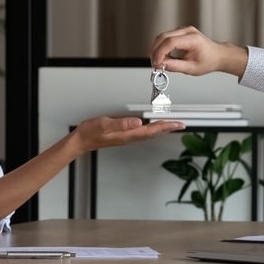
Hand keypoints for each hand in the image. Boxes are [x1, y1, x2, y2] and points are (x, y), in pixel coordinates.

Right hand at [68, 116, 183, 153]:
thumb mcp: (105, 124)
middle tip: (181, 124)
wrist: (81, 140)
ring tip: (172, 125)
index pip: (152, 130)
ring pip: (150, 133)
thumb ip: (121, 123)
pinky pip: (143, 133)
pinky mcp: (124, 136)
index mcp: (128, 134)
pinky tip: (153, 127)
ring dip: (162, 129)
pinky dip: (152, 129)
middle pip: (154, 132)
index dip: (166, 126)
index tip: (178, 124)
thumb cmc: (91, 132)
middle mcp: (130, 137)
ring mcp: (127, 137)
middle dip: (169, 128)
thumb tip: (137, 122)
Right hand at [150, 26, 247, 76]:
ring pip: (162, 36)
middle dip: (155, 51)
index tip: (156, 63)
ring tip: (158, 61)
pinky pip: (166, 37)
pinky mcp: (180, 32)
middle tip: (154, 63)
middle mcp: (188, 31)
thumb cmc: (209, 60)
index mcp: (193, 39)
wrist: (217, 55)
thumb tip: (161, 65)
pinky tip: (162, 56)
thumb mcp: (192, 68)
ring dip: (157, 48)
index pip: (170, 42)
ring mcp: (184, 30)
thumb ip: (175, 66)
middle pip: (163, 37)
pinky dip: (161, 46)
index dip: (160, 53)